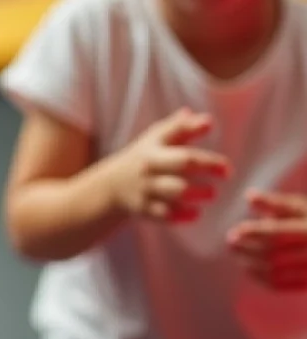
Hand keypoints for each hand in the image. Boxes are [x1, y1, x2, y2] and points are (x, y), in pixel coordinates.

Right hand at [107, 107, 230, 222]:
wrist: (111, 186)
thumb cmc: (144, 157)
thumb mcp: (157, 138)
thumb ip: (182, 128)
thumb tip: (208, 121)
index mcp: (153, 149)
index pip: (183, 144)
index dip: (208, 154)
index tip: (226, 165)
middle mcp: (149, 168)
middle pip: (182, 165)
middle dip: (207, 168)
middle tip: (227, 175)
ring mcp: (145, 190)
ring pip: (176, 191)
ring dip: (198, 193)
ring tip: (211, 194)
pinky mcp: (144, 210)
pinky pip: (166, 215)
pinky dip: (183, 216)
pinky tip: (196, 213)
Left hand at [228, 190, 306, 290]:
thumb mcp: (302, 208)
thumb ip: (277, 204)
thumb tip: (249, 195)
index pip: (278, 232)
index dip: (254, 232)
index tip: (235, 231)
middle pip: (274, 252)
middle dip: (248, 248)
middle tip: (231, 242)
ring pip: (275, 270)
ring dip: (252, 263)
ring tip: (238, 255)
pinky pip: (281, 284)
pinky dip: (262, 278)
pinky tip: (249, 269)